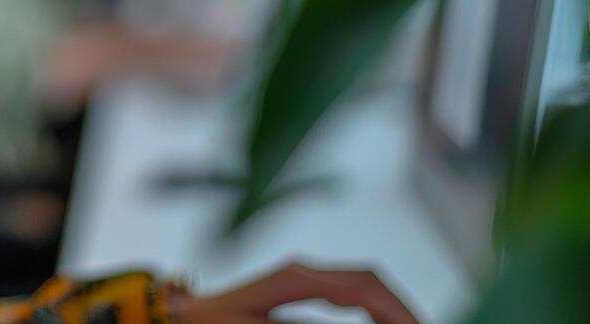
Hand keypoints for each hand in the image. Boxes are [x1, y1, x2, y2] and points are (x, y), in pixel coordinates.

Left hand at [163, 262, 418, 323]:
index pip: (363, 287)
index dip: (396, 310)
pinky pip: (351, 294)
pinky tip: (381, 323)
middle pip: (371, 281)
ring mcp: (306, 275)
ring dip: (389, 308)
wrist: (188, 315)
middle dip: (401, 309)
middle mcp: (305, 270)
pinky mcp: (305, 286)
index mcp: (298, 277)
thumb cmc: (217, 322)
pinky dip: (372, 309)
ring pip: (366, 286)